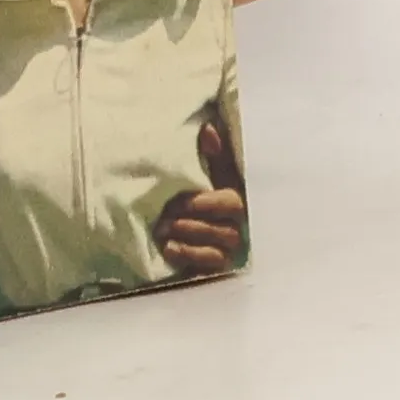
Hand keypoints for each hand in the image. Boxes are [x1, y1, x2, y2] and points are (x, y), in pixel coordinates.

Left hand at [152, 118, 246, 276]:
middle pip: (225, 229)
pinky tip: (168, 249)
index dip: (208, 202)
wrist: (174, 231)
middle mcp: (237, 229)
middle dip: (193, 222)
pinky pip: (209, 268)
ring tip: (162, 229)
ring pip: (218, 249)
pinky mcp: (216, 271)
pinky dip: (188, 256)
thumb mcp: (204, 175)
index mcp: (235, 202)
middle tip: (165, 216)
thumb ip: (211, 156)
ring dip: (189, 238)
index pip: (233, 203)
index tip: (182, 200)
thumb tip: (208, 128)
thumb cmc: (195, 197)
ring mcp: (228, 252)